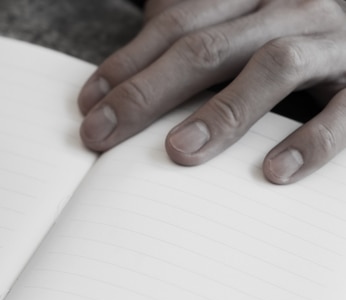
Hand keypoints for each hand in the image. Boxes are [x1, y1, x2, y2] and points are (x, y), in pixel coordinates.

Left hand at [78, 0, 345, 183]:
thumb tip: (107, 95)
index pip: (176, 24)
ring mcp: (329, 43)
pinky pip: (344, 113)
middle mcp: (286, 9)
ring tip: (179, 153)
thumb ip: (184, 45)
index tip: (88, 105)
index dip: (127, 64)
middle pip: (208, 47)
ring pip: (273, 66)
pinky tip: (274, 173)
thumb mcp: (231, 27)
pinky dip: (311, 141)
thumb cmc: (279, 35)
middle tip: (102, 135)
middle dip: (147, 93)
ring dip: (222, 112)